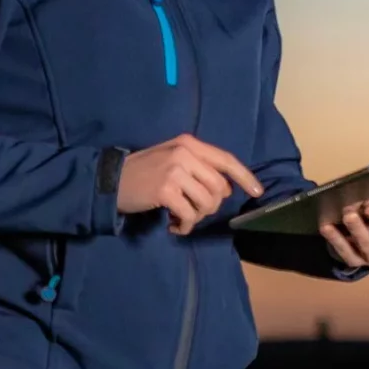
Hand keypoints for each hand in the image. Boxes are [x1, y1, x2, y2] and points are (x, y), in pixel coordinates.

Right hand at [117, 135, 261, 235]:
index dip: (245, 176)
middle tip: (193, 212)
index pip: (226, 159)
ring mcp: (175, 171)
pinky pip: (190, 215)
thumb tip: (226, 188)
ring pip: (207, 203)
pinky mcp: (166, 190)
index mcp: (189, 143)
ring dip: (196, 217)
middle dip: (211, 206)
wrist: (111, 180)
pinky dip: (185, 225)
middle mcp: (185, 153)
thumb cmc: (144, 172)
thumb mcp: (172, 159)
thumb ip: (199, 167)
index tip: (257, 191)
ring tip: (181, 217)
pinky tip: (173, 224)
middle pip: (219, 187)